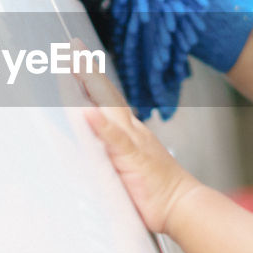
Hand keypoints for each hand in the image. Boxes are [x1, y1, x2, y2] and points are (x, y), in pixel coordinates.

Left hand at [71, 39, 201, 233]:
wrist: (182, 205)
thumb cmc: (155, 191)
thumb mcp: (126, 166)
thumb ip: (109, 151)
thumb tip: (86, 139)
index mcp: (128, 131)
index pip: (105, 99)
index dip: (89, 78)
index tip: (74, 57)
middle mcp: (130, 129)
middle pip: (105, 93)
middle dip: (86, 68)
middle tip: (70, 46)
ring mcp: (132, 141)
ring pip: (108, 106)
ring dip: (91, 83)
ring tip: (74, 63)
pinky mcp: (133, 158)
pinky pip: (115, 139)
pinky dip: (101, 125)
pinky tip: (87, 112)